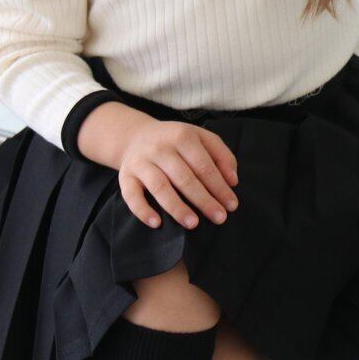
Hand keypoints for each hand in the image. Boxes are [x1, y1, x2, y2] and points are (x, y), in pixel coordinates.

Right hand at [118, 121, 239, 229]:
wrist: (135, 136)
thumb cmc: (176, 142)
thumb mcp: (201, 138)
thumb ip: (221, 155)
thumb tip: (233, 181)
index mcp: (183, 136)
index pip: (204, 165)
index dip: (220, 186)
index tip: (232, 205)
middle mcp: (161, 148)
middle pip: (185, 178)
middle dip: (204, 200)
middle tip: (219, 218)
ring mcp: (141, 162)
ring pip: (160, 187)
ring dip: (177, 207)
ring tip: (193, 223)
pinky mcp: (125, 176)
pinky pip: (131, 195)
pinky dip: (143, 210)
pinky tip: (157, 223)